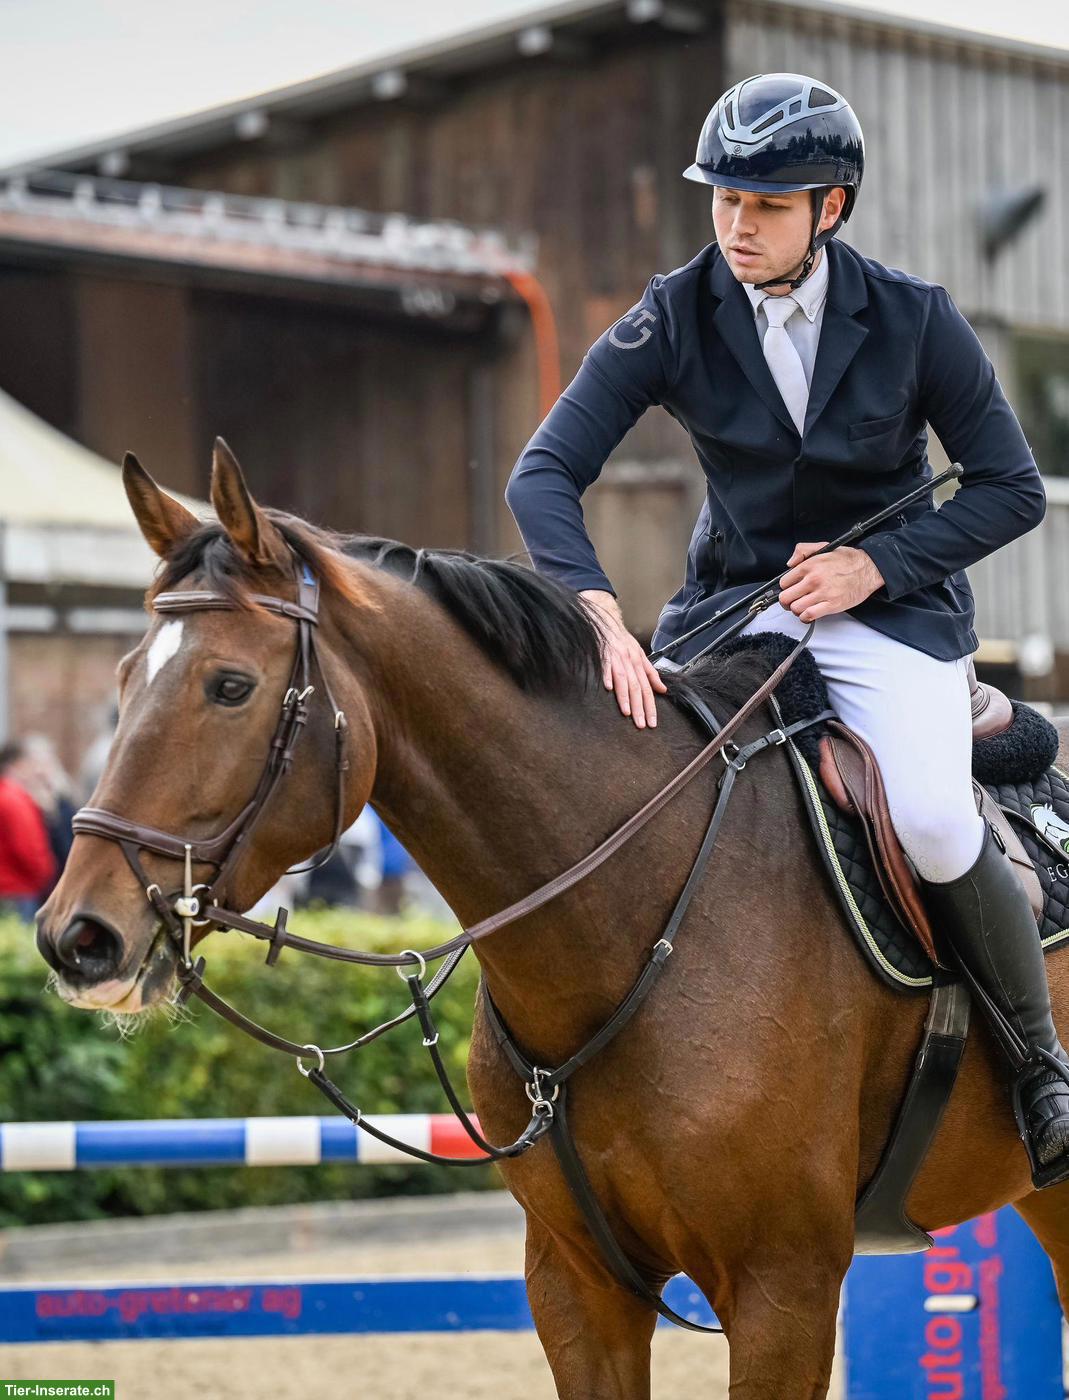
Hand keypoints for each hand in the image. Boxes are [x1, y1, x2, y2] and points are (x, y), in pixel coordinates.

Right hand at [579, 589, 666, 728]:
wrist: (607, 621)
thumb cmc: (622, 640)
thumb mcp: (640, 655)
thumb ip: (651, 673)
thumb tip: (663, 689)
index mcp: (638, 663)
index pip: (647, 689)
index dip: (650, 706)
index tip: (652, 722)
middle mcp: (629, 662)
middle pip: (637, 688)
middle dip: (640, 707)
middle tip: (641, 724)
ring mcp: (615, 658)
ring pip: (623, 680)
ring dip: (625, 697)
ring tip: (627, 713)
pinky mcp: (602, 654)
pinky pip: (605, 665)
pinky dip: (606, 675)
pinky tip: (607, 688)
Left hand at [777, 542, 884, 621]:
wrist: (869, 569)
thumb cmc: (848, 560)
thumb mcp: (824, 547)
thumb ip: (803, 550)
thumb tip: (790, 563)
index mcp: (810, 565)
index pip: (784, 582)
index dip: (786, 587)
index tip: (791, 588)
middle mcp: (814, 579)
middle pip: (786, 597)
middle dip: (787, 600)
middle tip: (794, 599)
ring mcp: (822, 593)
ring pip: (795, 608)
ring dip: (797, 609)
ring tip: (803, 606)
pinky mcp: (831, 605)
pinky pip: (808, 616)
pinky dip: (806, 617)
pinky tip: (809, 613)